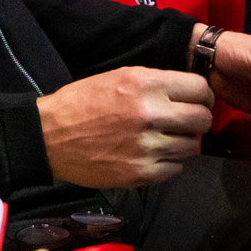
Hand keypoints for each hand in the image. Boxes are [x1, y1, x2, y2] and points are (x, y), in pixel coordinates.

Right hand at [38, 65, 213, 190]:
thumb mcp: (118, 77)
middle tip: (185, 123)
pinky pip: (175, 169)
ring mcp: (147, 146)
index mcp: (144, 84)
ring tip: (163, 139)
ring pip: (192, 147)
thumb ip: (155, 83)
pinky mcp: (141, 173)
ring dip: (182, 143)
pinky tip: (151, 155)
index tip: (196, 101)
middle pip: (201, 119)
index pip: (199, 89)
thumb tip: (189, 94)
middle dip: (197, 120)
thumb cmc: (81, 102)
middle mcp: (150, 114)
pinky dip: (168, 163)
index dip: (201, 96)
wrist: (48, 136)